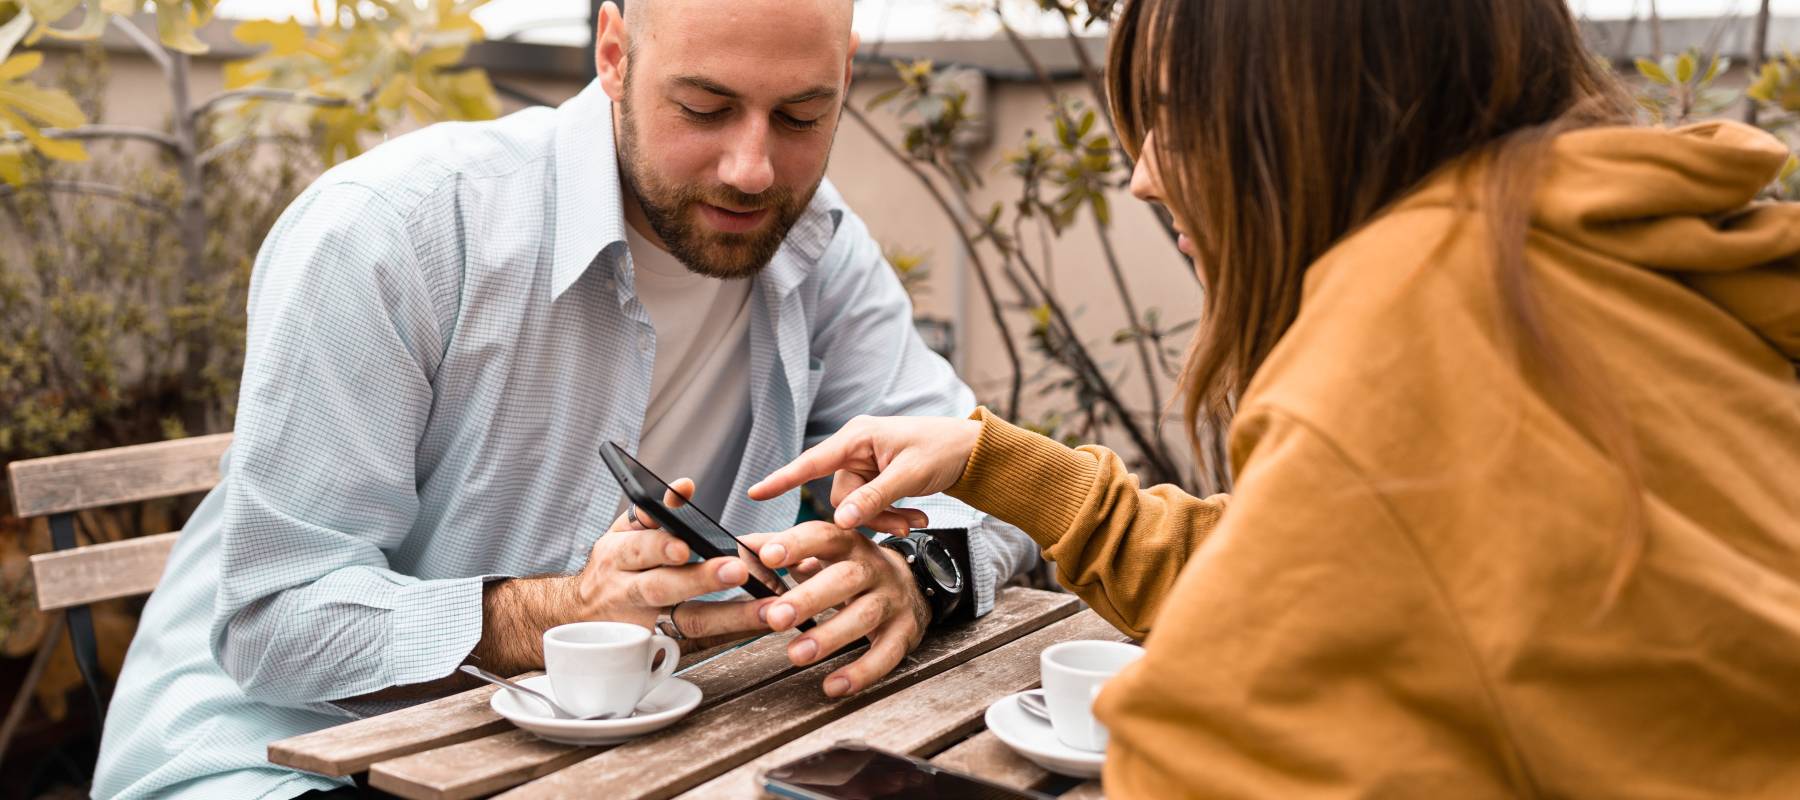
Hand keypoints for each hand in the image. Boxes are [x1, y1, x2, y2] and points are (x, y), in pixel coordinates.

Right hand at [568, 477, 770, 645]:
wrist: (575, 618)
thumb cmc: (612, 569)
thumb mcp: (621, 536)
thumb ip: (652, 512)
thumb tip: (685, 486)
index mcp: (617, 553)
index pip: (639, 546)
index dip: (661, 544)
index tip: (686, 546)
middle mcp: (627, 590)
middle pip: (661, 587)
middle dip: (699, 579)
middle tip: (736, 570)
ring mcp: (645, 625)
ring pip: (686, 621)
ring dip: (730, 614)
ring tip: (765, 609)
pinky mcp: (661, 650)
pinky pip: (701, 645)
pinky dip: (732, 635)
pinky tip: (760, 627)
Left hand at [739, 522, 931, 696]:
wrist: (914, 583)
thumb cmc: (853, 571)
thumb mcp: (824, 554)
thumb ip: (785, 550)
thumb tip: (744, 546)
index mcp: (849, 544)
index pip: (823, 536)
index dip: (796, 544)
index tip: (767, 555)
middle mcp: (874, 568)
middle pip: (845, 578)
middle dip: (809, 598)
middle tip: (776, 618)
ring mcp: (893, 600)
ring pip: (865, 616)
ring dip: (830, 636)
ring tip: (797, 655)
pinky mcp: (906, 632)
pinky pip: (886, 654)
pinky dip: (861, 672)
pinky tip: (834, 685)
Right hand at [748, 415, 983, 535]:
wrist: (971, 451)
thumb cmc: (942, 449)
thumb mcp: (910, 475)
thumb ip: (875, 498)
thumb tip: (843, 521)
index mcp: (857, 438)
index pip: (812, 462)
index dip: (782, 479)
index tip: (755, 491)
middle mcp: (855, 450)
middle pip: (841, 498)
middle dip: (872, 516)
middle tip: (907, 526)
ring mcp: (865, 465)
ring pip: (857, 508)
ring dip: (887, 519)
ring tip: (919, 520)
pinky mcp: (876, 478)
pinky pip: (871, 506)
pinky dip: (892, 516)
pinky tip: (918, 516)